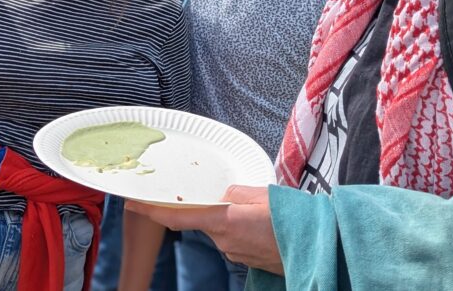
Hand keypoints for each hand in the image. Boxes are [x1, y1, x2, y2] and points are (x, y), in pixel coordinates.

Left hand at [126, 185, 282, 274]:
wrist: (318, 248)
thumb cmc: (292, 219)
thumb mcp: (262, 194)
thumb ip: (235, 192)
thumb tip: (222, 194)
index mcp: (224, 222)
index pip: (179, 216)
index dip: (154, 209)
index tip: (134, 202)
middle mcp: (223, 241)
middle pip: (202, 218)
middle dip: (210, 205)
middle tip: (235, 195)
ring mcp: (234, 252)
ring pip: (219, 227)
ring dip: (229, 216)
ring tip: (258, 209)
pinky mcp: (245, 259)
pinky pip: (233, 237)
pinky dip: (239, 226)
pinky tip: (260, 222)